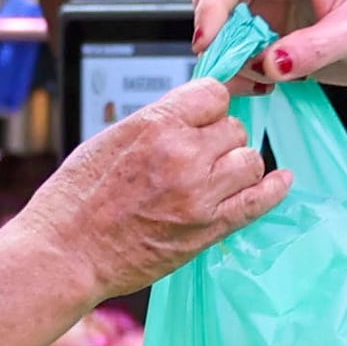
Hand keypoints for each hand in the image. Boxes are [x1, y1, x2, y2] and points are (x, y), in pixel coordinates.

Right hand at [11, 76, 284, 305]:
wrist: (65, 252)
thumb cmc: (75, 198)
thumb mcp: (110, 139)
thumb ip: (156, 124)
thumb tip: (190, 115)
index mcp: (155, 124)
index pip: (213, 94)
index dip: (209, 105)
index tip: (203, 117)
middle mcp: (183, 155)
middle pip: (233, 128)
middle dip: (219, 138)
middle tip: (198, 156)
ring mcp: (199, 195)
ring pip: (249, 161)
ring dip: (237, 165)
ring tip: (216, 176)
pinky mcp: (207, 230)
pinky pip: (257, 202)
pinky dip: (273, 189)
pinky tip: (281, 181)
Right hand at [190, 0, 346, 89]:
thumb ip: (315, 49)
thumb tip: (268, 65)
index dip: (215, 3)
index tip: (207, 41)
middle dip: (215, 36)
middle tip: (221, 74)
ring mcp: (272, 5)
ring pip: (225, 29)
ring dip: (229, 59)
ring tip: (257, 86)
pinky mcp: (273, 33)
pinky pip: (242, 52)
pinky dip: (243, 72)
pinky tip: (266, 88)